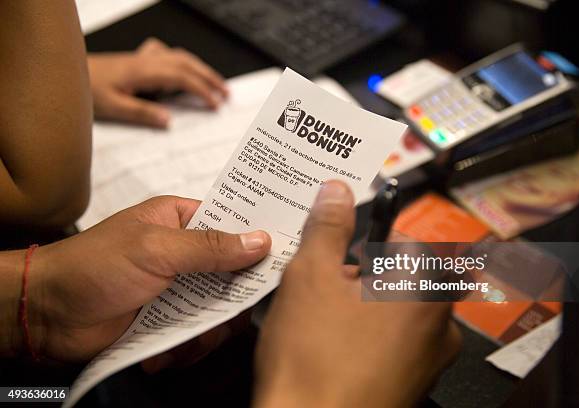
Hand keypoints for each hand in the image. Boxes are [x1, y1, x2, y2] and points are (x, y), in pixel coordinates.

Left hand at [18, 196, 269, 368]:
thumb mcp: (156, 249)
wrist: (47, 314)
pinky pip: (199, 336)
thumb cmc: (94, 265)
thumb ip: (210, 247)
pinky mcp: (170, 321)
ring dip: (204, 331)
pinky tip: (160, 352)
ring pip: (220, 310)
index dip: (258, 238)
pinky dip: (185, 348)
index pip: (233, 222)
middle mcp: (186, 253)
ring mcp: (180, 289)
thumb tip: (261, 241)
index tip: (280, 257)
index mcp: (182, 220)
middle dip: (230, 300)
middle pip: (235, 273)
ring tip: (178, 340)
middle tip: (223, 315)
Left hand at [88, 38, 228, 127]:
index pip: (183, 78)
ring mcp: (142, 58)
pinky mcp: (137, 60)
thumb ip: (143, 113)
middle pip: (187, 63)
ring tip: (213, 81)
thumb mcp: (114, 107)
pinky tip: (179, 68)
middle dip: (210, 77)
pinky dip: (180, 61)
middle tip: (226, 92)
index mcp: (145, 72)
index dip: (203, 90)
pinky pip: (166, 54)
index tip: (217, 103)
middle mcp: (147, 61)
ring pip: (179, 56)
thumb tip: (169, 120)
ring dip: (199, 68)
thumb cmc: (87, 89)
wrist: (64, 73)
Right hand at [254, 181, 460, 407]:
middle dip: (363, 277)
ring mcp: (431, 359)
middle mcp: (440, 324)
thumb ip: (328, 226)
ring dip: (365, 308)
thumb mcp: (311, 274)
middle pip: (402, 277)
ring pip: (397, 313)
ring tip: (326, 323)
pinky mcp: (414, 384)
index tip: (341, 252)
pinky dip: (369, 339)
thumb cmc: (315, 362)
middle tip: (327, 290)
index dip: (366, 242)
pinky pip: (395, 345)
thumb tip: (336, 193)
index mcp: (425, 287)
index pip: (406, 240)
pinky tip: (335, 349)